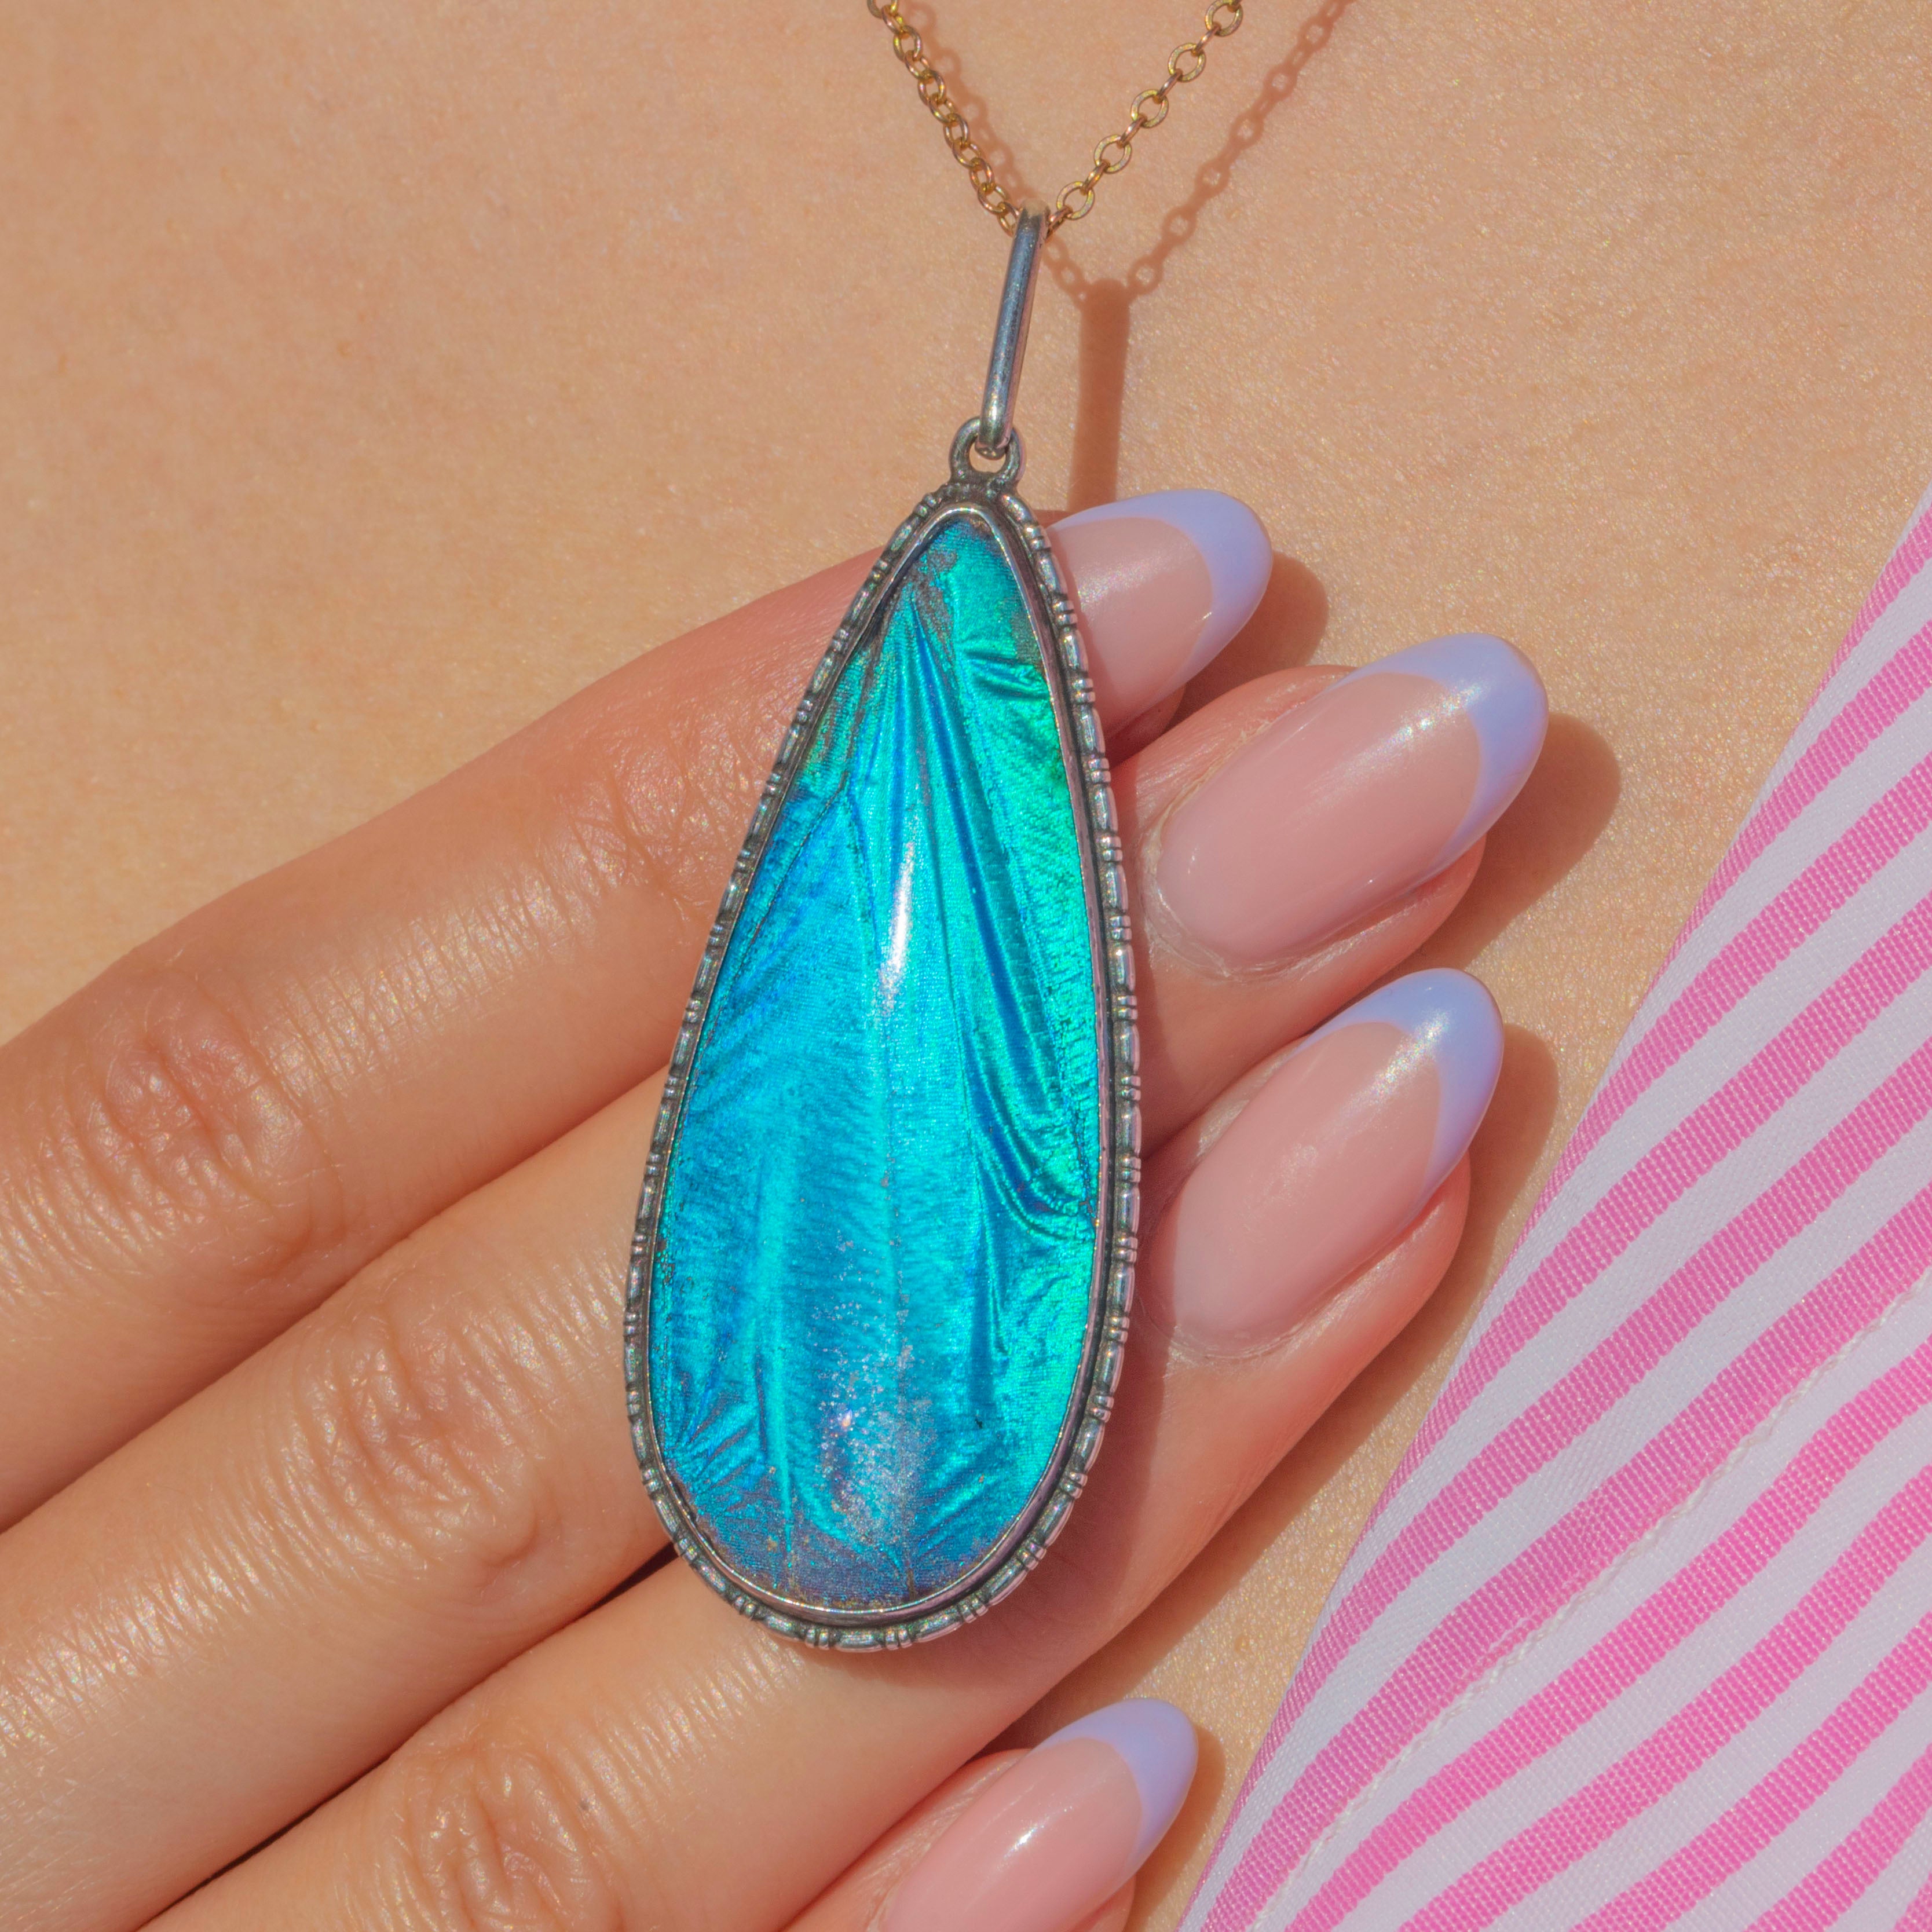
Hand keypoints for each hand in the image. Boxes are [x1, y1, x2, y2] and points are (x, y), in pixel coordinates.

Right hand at [0, 489, 1543, 1931]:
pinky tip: (1159, 1740)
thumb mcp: (64, 1311)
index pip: (252, 1085)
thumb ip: (319, 1176)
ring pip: (618, 1755)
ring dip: (1073, 1425)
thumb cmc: (36, 1548)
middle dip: (985, 1048)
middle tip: (1374, 780)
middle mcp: (16, 1735)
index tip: (1082, 604)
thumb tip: (809, 870)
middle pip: (507, 1372)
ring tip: (1409, 1103)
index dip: (660, 822)